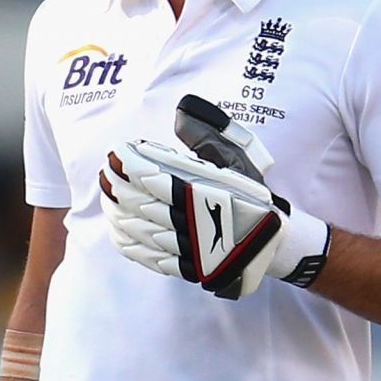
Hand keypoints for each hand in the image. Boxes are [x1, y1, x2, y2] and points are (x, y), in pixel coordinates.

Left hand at [98, 95, 329, 297]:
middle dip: (117, 187)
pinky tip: (117, 231)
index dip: (129, 166)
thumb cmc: (254, 196)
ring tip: (107, 199)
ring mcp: (187, 247)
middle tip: (105, 174)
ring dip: (118, 214)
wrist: (275, 241)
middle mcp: (191, 220)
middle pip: (140, 203)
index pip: (153, 177)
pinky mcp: (187, 266)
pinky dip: (129, 244)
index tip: (116, 154)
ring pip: (140, 230)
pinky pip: (149, 257)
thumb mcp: (236, 159)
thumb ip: (206, 136)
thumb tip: (181, 113)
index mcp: (202, 191)